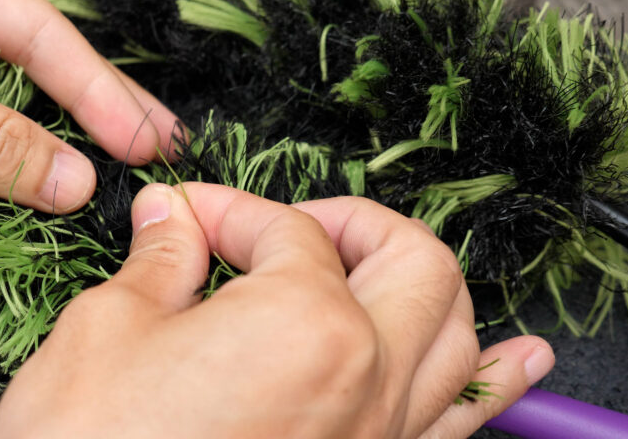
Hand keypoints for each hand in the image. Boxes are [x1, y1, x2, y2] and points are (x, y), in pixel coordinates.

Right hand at [0, 183, 554, 437]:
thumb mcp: (107, 331)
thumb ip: (160, 260)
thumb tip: (172, 218)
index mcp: (303, 321)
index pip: (285, 232)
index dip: (227, 211)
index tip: (187, 216)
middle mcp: (366, 377)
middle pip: (411, 261)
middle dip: (354, 225)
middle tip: (291, 231)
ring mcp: (380, 437)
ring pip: (457, 335)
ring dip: (428, 285)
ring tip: (388, 266)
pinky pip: (462, 423)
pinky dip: (497, 380)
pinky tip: (520, 360)